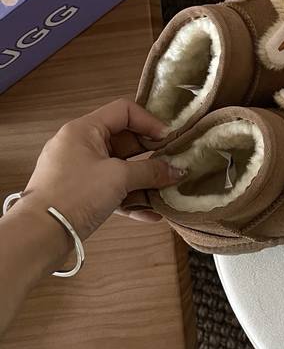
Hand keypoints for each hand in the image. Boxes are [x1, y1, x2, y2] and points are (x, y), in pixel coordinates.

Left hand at [19, 99, 181, 239]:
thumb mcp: (118, 178)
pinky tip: (152, 213)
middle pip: (124, 140)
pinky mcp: (80, 194)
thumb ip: (151, 171)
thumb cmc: (76, 195)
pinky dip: (130, 198)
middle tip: (173, 163)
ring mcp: (79, 171)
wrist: (39, 236)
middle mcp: (80, 145)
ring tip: (166, 188)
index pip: (123, 111)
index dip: (149, 122)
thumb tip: (178, 171)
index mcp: (84, 129)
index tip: (169, 139)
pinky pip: (110, 190)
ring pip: (119, 168)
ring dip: (143, 179)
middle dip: (151, 153)